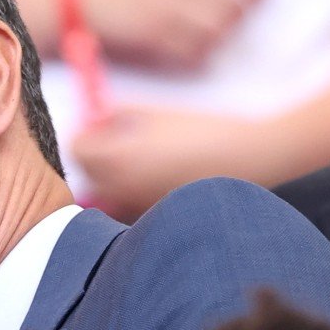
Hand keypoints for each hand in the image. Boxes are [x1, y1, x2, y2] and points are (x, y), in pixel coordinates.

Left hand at [70, 107, 272, 220]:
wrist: (252, 160)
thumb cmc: (207, 130)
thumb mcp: (158, 112)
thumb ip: (119, 112)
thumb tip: (97, 115)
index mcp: (119, 157)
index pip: (76, 148)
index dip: (87, 132)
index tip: (102, 124)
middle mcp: (122, 188)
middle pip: (87, 174)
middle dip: (97, 155)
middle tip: (120, 137)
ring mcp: (138, 207)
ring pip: (106, 192)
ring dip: (115, 174)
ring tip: (148, 156)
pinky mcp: (156, 217)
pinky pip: (129, 204)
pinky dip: (134, 191)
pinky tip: (163, 175)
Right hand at [77, 0, 261, 71]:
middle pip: (238, 4)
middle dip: (240, 16)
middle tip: (229, 21)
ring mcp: (167, 9)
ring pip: (220, 31)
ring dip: (220, 37)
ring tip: (205, 35)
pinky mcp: (153, 38)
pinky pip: (196, 53)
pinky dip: (199, 55)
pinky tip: (187, 50)